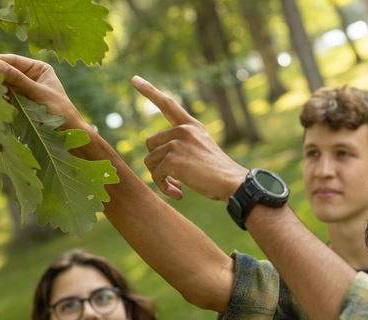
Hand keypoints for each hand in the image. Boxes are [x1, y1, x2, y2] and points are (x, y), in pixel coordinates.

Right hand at [0, 54, 85, 129]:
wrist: (70, 132)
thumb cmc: (60, 110)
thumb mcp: (39, 93)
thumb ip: (18, 80)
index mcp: (38, 68)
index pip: (13, 60)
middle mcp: (29, 76)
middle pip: (6, 72)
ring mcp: (23, 90)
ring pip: (4, 86)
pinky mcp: (19, 104)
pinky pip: (6, 98)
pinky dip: (0, 99)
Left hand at [131, 76, 247, 201]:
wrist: (232, 182)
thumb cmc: (219, 173)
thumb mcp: (202, 149)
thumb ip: (182, 146)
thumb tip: (156, 161)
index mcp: (191, 126)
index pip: (168, 104)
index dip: (149, 91)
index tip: (134, 79)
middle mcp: (183, 130)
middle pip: (151, 144)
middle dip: (157, 163)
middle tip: (172, 179)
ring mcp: (177, 143)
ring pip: (151, 161)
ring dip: (160, 177)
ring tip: (177, 187)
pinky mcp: (173, 159)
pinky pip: (156, 175)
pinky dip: (163, 187)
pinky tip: (179, 193)